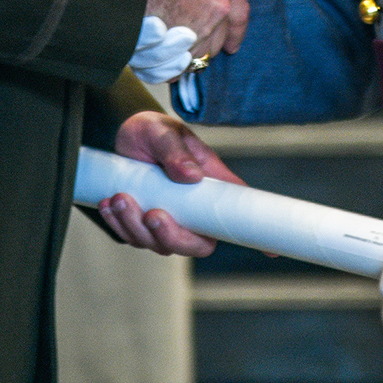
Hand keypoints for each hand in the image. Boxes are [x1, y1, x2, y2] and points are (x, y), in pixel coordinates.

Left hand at [95, 111, 245, 256]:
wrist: (121, 134)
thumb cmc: (154, 131)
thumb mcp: (165, 132)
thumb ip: (176, 151)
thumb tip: (190, 175)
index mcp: (209, 188)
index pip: (239, 215)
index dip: (258, 237)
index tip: (272, 251)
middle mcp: (191, 211)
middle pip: (194, 245)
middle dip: (171, 236)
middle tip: (152, 213)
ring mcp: (166, 221)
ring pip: (157, 244)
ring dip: (136, 226)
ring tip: (121, 197)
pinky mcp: (139, 226)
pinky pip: (131, 237)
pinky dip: (119, 224)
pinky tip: (110, 203)